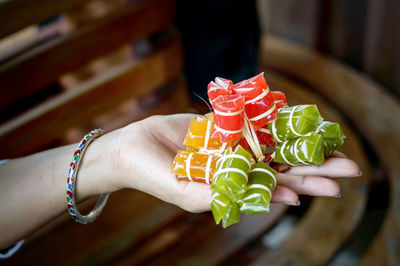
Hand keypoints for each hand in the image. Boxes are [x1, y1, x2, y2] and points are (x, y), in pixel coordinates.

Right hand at [113, 114, 360, 211]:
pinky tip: (296, 119)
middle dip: (314, 167)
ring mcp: (230, 144)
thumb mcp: (191, 195)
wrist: (132, 149)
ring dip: (300, 144)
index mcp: (233, 187)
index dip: (305, 186)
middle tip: (348, 167)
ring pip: (272, 143)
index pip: (276, 188)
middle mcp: (236, 167)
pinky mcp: (221, 125)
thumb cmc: (156, 176)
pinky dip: (273, 120)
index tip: (333, 185)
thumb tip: (279, 198)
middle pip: (283, 166)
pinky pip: (252, 120)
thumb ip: (228, 196)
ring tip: (331, 143)